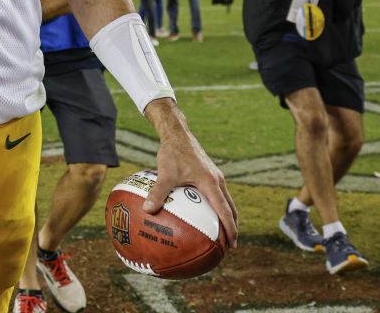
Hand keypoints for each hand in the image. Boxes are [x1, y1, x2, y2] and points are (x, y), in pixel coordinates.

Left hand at [145, 102, 237, 247]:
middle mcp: (217, 180)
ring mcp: (216, 176)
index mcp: (211, 183)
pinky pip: (218, 194)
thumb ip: (158, 192)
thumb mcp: (165, 174)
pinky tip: (206, 213)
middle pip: (231, 208)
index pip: (225, 211)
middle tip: (229, 246)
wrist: (178, 133)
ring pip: (227, 201)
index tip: (231, 245)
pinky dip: (219, 206)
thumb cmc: (172, 153)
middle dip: (232, 227)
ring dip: (227, 217)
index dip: (230, 229)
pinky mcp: (210, 173)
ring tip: (221, 234)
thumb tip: (147, 211)